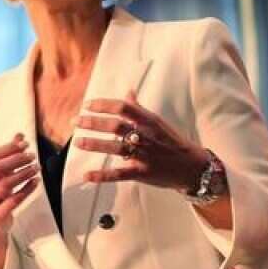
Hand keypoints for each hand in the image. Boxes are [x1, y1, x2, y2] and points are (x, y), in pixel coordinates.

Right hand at [0, 134, 38, 268]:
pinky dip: (26, 189)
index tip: (26, 144)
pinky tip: (36, 181)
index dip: (9, 148)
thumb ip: (8, 156)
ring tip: (37, 168)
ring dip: (23, 174)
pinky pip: (13, 201)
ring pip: (5, 185)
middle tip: (32, 156)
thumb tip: (20, 135)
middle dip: (16, 160)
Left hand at [77, 90, 207, 190]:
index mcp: (149, 121)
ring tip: (77, 142)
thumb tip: (128, 92)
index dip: (103, 105)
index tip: (87, 105)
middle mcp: (146, 136)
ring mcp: (144, 155)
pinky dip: (102, 175)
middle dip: (92, 123)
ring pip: (116, 148)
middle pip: (115, 126)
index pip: (123, 107)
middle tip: (75, 122)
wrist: (192, 166)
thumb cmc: (172, 142)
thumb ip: (139, 109)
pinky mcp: (143, 173)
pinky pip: (119, 174)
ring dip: (94, 144)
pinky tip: (86, 175)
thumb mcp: (158, 122)